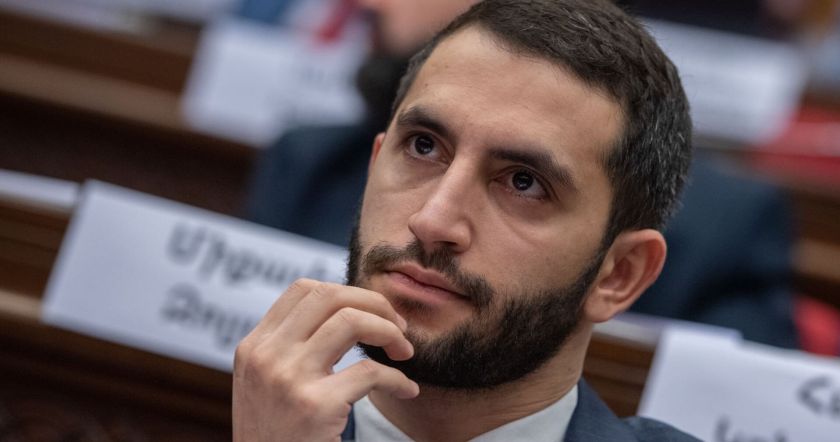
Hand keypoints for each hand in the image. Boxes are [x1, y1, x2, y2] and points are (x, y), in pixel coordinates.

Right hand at [232, 278, 418, 441]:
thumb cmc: (277, 436)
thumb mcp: (264, 385)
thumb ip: (290, 348)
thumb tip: (346, 311)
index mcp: (254, 347)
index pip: (303, 290)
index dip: (347, 292)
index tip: (372, 312)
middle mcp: (266, 357)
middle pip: (329, 296)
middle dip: (375, 303)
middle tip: (398, 326)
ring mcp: (288, 380)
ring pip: (351, 321)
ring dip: (390, 332)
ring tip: (404, 352)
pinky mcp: (315, 407)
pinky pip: (371, 372)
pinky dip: (398, 378)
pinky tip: (406, 389)